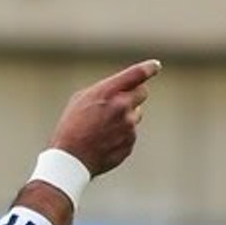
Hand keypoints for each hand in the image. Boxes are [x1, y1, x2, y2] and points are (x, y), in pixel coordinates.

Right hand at [49, 59, 161, 177]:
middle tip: (119, 101)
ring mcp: (129, 126)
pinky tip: (102, 141)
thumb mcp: (81, 100)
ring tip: (101, 127)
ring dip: (124, 117)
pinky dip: (119, 135)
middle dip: (133, 94)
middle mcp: (122, 106)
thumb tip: (121, 90)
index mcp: (108, 92)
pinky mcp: (130, 142)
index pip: (137, 74)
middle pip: (142, 93)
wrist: (71, 158)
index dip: (148, 68)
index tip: (155, 66)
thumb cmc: (71, 126)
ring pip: (135, 115)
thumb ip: (105, 91)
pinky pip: (130, 133)